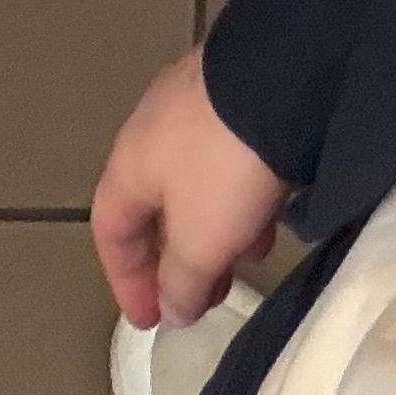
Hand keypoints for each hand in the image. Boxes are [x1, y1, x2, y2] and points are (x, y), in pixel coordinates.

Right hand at [92, 42, 289, 336]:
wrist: (285, 74)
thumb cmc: (224, 165)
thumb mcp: (199, 240)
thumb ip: (180, 282)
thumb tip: (171, 310)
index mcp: (129, 163)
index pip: (111, 231)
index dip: (126, 281)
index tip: (153, 320)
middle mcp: (155, 126)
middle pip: (155, 206)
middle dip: (180, 259)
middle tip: (208, 296)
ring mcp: (200, 101)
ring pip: (197, 182)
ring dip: (217, 228)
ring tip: (250, 257)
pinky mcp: (242, 89)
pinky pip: (231, 156)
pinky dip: (243, 193)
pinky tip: (272, 208)